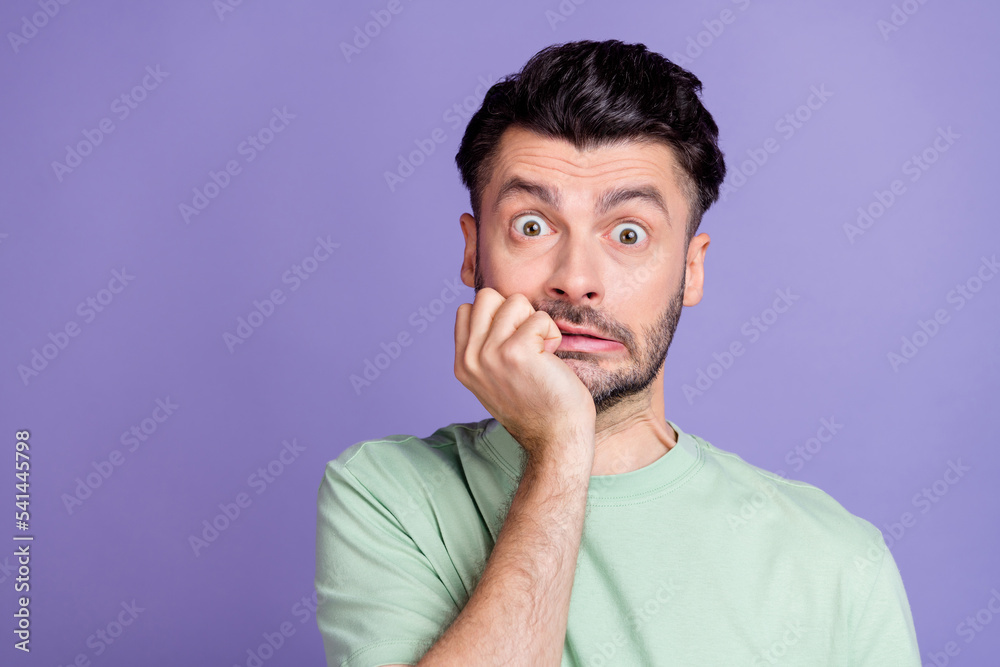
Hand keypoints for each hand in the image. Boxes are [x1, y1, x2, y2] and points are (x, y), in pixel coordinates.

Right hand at [454, 288, 595, 468]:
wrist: (555, 437)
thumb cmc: (536, 406)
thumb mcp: (494, 379)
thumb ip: (485, 349)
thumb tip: (493, 310)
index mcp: (462, 363)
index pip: (466, 310)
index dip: (496, 316)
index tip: (513, 343)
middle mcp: (470, 358)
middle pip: (487, 297)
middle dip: (514, 311)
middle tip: (528, 341)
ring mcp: (490, 354)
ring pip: (514, 301)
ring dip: (535, 322)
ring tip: (541, 351)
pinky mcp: (516, 352)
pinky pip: (539, 317)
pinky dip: (551, 333)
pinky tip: (551, 357)